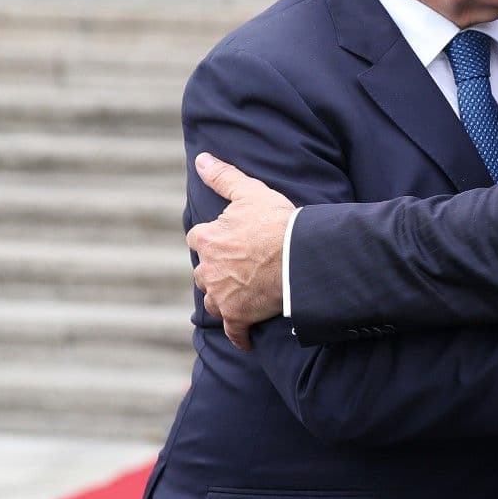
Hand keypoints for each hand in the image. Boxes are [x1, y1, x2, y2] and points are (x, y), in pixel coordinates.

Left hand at [186, 153, 294, 350]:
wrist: (299, 256)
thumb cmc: (276, 222)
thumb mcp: (250, 192)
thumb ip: (223, 177)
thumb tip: (201, 159)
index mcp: (207, 239)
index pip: (198, 239)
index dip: (213, 240)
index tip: (226, 241)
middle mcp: (208, 269)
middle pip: (203, 273)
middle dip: (215, 272)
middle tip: (236, 270)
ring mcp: (222, 295)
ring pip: (214, 302)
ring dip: (223, 300)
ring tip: (238, 299)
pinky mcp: (238, 316)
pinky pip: (234, 331)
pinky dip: (239, 335)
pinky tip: (245, 339)